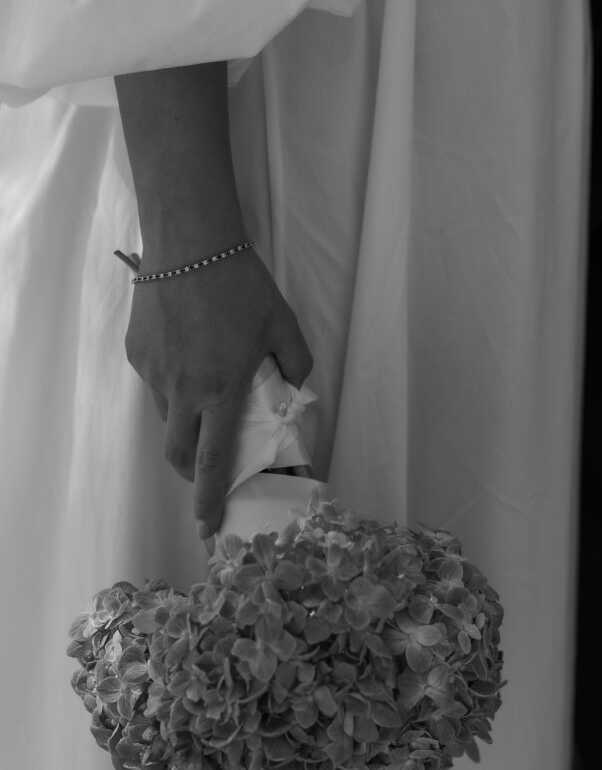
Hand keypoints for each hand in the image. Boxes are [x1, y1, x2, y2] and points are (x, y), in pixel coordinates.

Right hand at [125, 247, 312, 538]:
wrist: (189, 243)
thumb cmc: (242, 284)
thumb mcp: (284, 325)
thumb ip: (295, 365)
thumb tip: (291, 386)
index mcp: (221, 392)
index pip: (212, 462)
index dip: (209, 499)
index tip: (206, 526)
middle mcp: (182, 392)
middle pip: (178, 454)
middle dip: (192, 475)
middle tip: (206, 472)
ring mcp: (154, 374)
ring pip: (167, 418)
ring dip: (185, 425)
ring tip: (204, 396)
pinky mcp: (137, 354)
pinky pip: (155, 384)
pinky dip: (172, 386)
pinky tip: (187, 355)